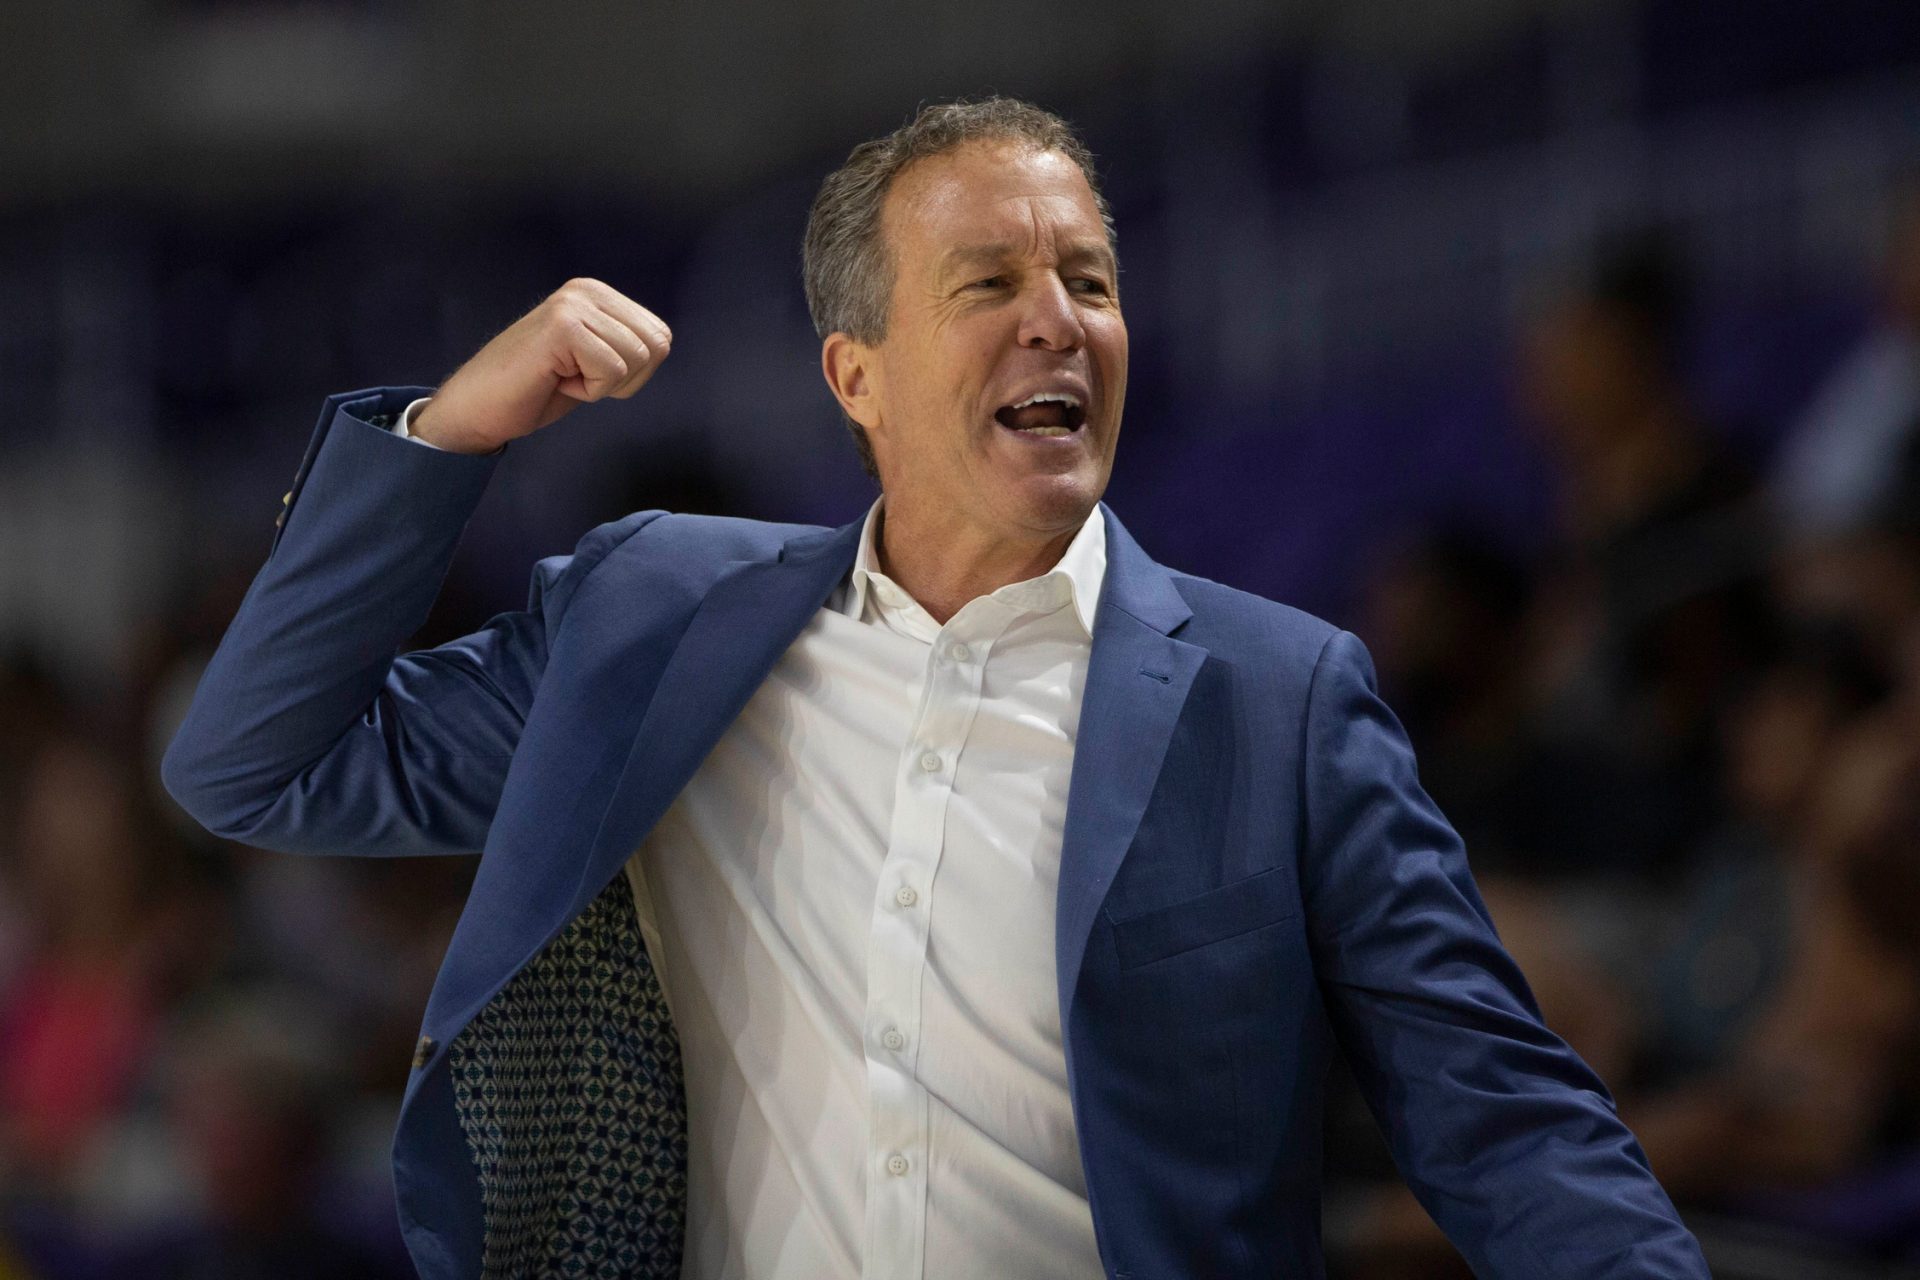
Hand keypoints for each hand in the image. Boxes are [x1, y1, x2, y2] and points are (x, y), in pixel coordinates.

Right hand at [411, 278, 671, 453]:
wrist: (482, 406)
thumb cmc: (536, 388)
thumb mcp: (593, 358)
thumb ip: (624, 343)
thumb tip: (661, 342)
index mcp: (598, 293)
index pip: (660, 337)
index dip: (634, 372)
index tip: (589, 372)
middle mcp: (587, 290)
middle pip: (655, 346)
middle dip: (624, 378)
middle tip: (577, 377)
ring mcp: (573, 305)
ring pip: (635, 359)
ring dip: (602, 384)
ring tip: (563, 376)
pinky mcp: (563, 326)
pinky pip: (611, 371)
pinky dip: (588, 390)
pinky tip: (555, 380)